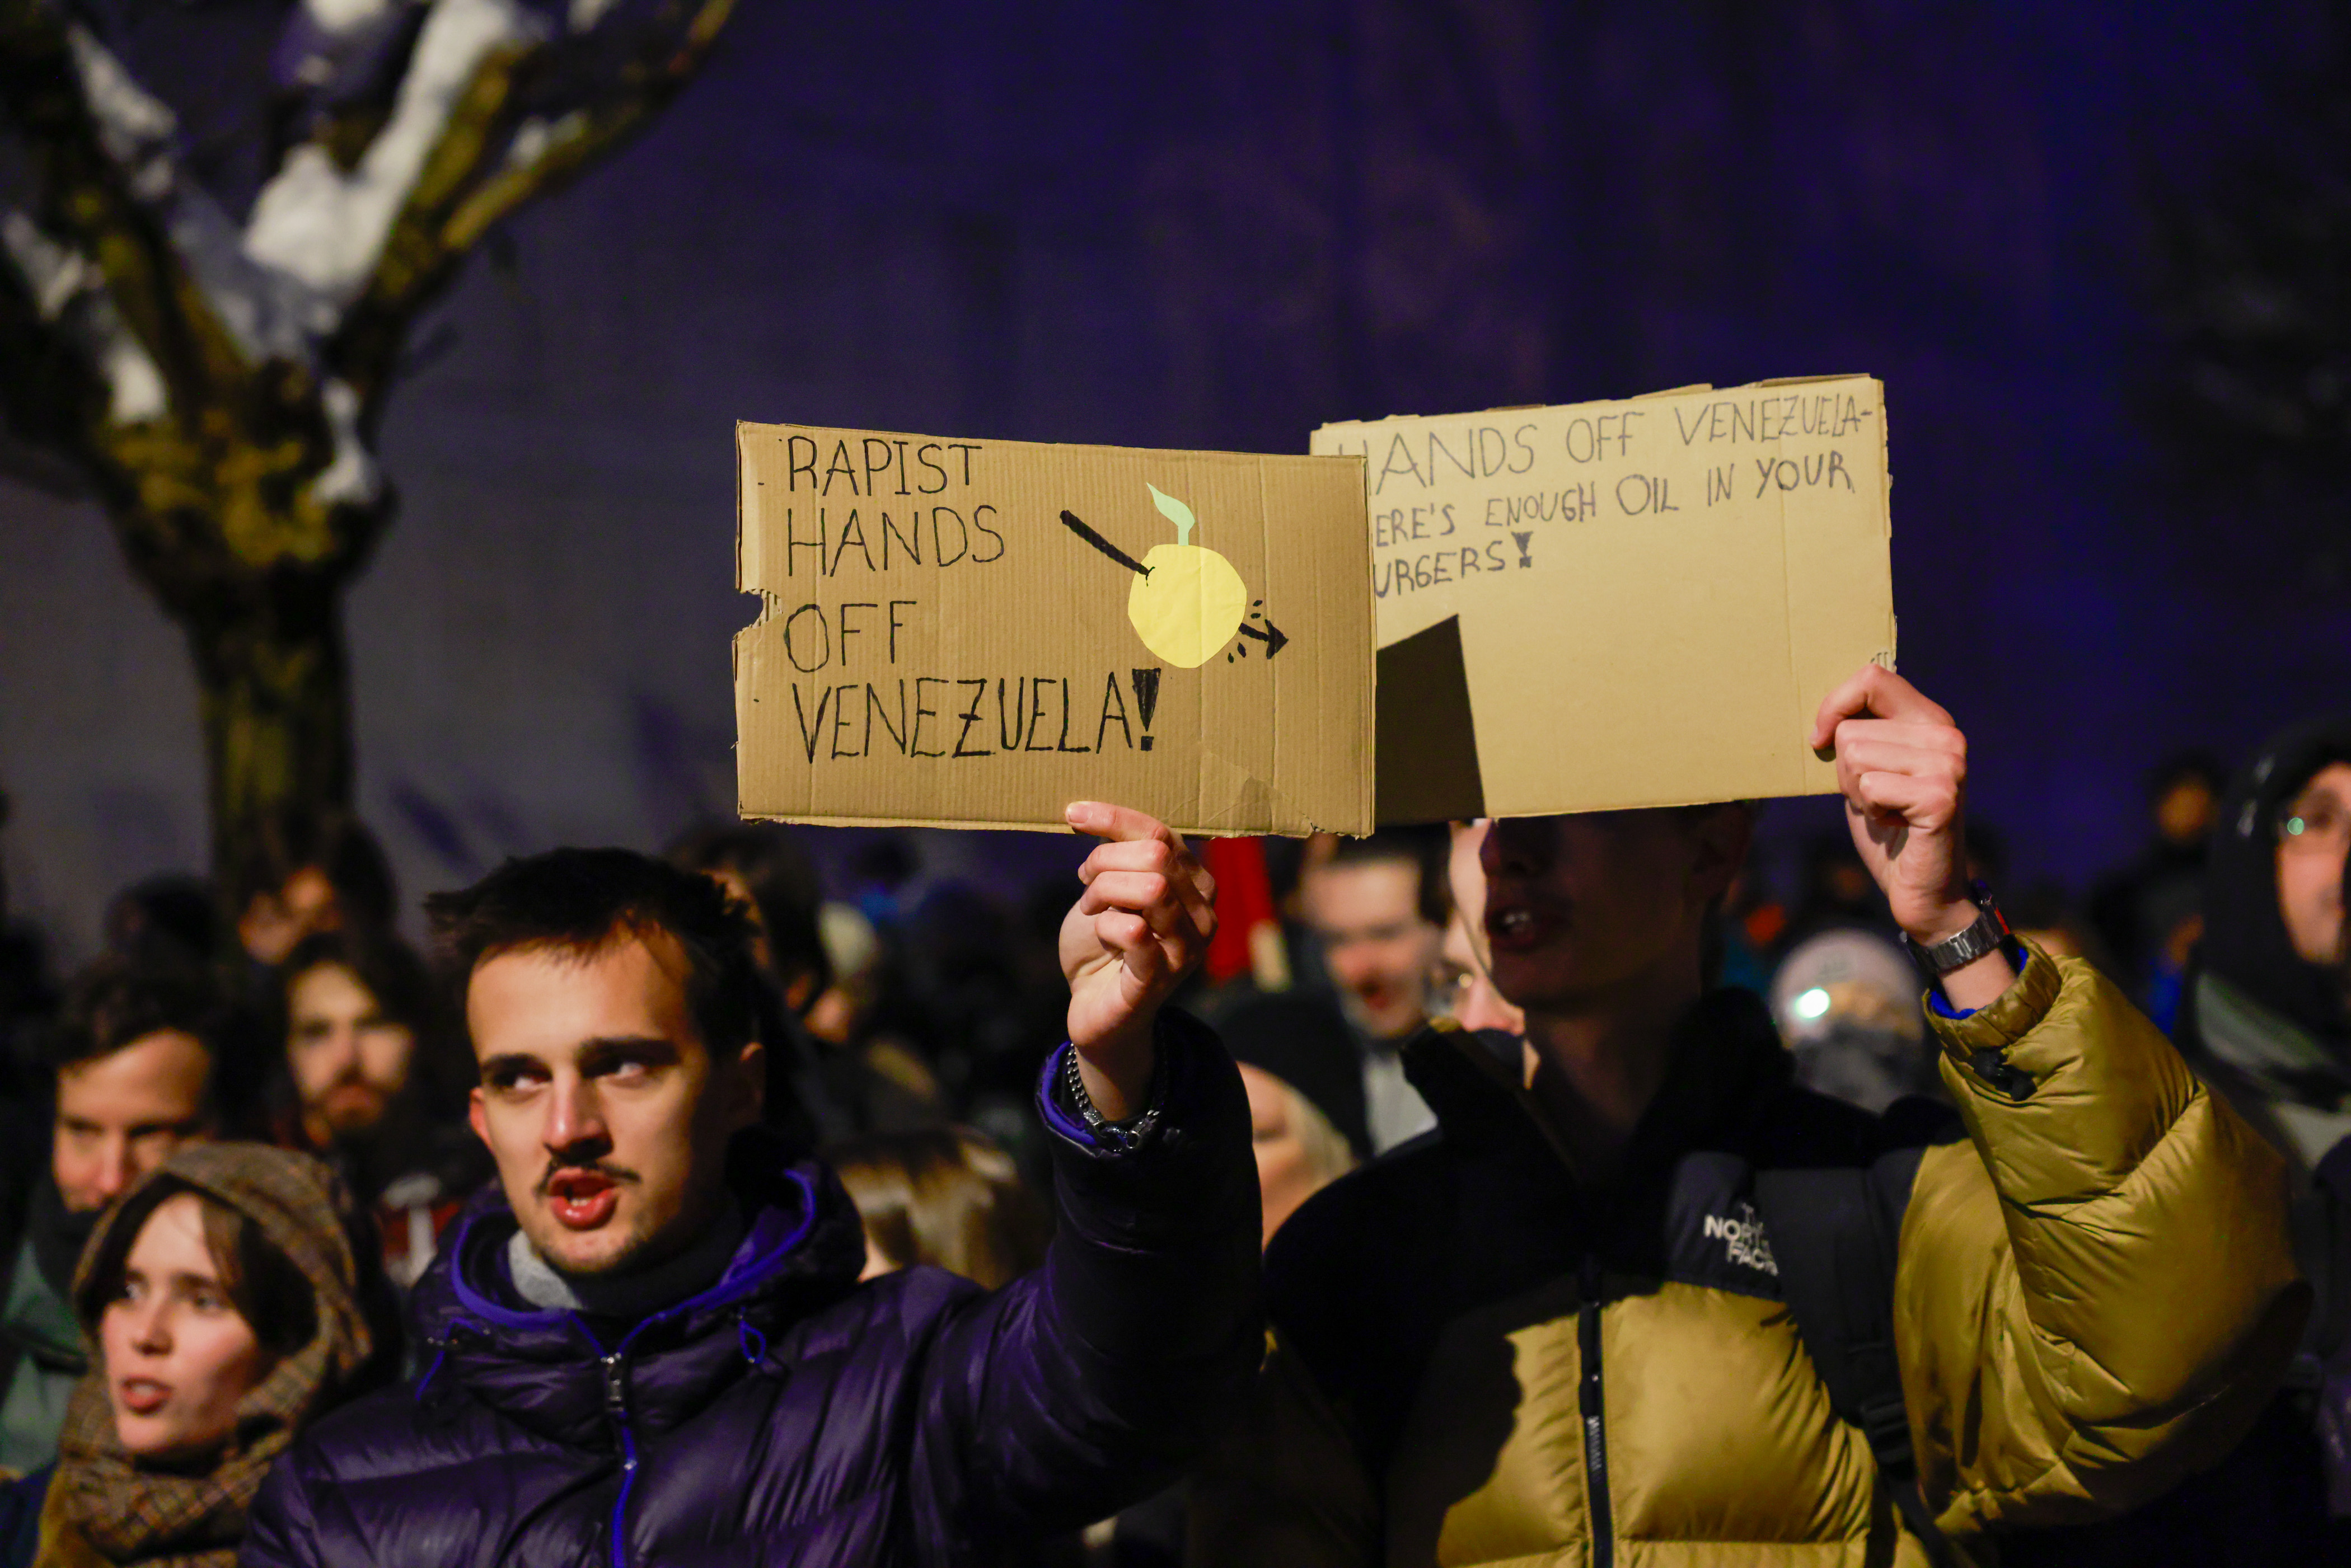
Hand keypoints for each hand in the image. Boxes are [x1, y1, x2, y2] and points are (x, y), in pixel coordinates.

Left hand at [1059, 803, 1217, 1118]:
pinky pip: (1134, 931)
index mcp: (1197, 885)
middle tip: (1085, 880)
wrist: (1095, 1010)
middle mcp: (1203, 915)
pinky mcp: (1159, 979)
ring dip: (1104, 891)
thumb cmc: (1105, 945)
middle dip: (1106, 859)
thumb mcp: (1113, 889)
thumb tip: (1093, 814)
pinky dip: (1107, 925)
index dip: (1114, 818)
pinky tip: (1101, 933)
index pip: (1162, 833)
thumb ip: (1121, 856)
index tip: (1073, 815)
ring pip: (1150, 886)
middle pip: (1156, 854)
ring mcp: (1186, 950)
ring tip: (1091, 907)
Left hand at [1809, 665, 2013, 1007]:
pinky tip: (1896, 825)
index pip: (1872, 677)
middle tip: (1876, 799)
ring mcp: (1949, 764)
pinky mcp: (1941, 797)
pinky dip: (1870, 812)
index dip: (1835, 705)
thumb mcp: (1868, 770)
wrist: (1922, 888)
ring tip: (1887, 811)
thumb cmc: (1888, 827)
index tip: (1820, 739)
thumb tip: (1823, 709)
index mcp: (1930, 720)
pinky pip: (1869, 788)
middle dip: (1846, 771)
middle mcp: (1946, 735)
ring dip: (1858, 793)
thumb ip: (1860, 733)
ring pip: (1856, 757)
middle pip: (1852, 729)